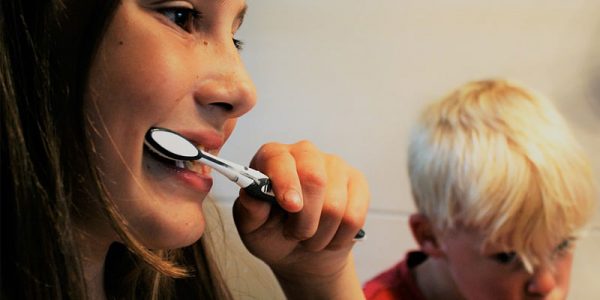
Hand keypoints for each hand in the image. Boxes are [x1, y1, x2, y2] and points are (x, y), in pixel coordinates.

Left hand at [232, 140, 368, 298]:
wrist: (300, 252)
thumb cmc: (271, 233)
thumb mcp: (251, 227)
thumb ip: (250, 210)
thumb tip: (252, 194)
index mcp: (272, 156)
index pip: (280, 160)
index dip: (286, 183)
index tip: (290, 206)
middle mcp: (304, 152)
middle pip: (314, 179)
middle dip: (304, 219)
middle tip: (295, 235)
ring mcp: (334, 165)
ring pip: (335, 205)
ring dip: (320, 234)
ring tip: (309, 238)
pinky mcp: (357, 182)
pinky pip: (354, 216)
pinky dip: (339, 237)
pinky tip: (330, 237)